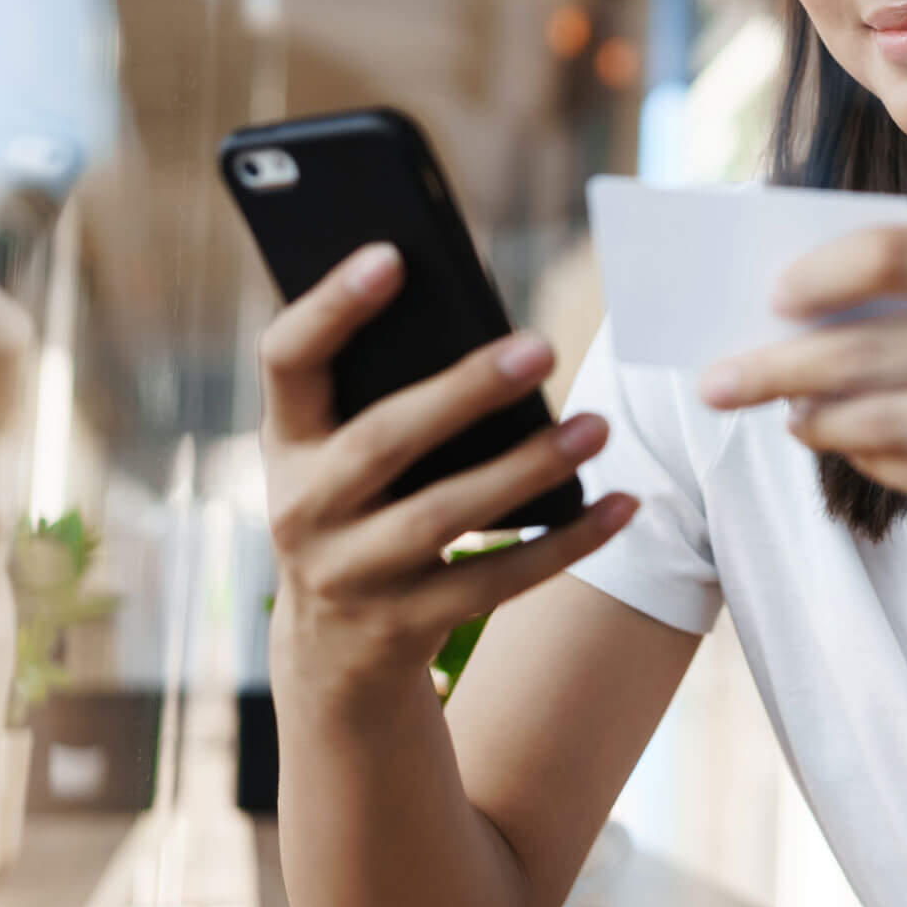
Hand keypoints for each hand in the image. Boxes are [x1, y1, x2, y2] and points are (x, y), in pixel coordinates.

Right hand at [257, 243, 637, 705]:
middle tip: (542, 345)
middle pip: (382, 441)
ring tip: (597, 426)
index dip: (331, 306)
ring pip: (442, 517)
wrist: (333, 652)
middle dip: (463, 392)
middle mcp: (301, 509)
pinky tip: (622, 505)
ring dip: (527, 468)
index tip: (392, 254)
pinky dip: (566, 542)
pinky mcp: (404, 626)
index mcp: (284, 443)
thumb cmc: (363, 509)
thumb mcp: (344, 455)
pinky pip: (496, 581)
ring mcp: (348, 574)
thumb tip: (491, 323)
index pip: (287, 360)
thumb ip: (386, 393)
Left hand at [698, 220, 906, 550]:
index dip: (821, 276)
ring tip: (786, 412)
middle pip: (875, 351)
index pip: (899, 254)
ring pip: (891, 424)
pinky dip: (876, 462)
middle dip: (778, 366)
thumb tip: (799, 305)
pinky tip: (851, 445)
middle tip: (715, 381)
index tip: (772, 298)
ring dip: (820, 420)